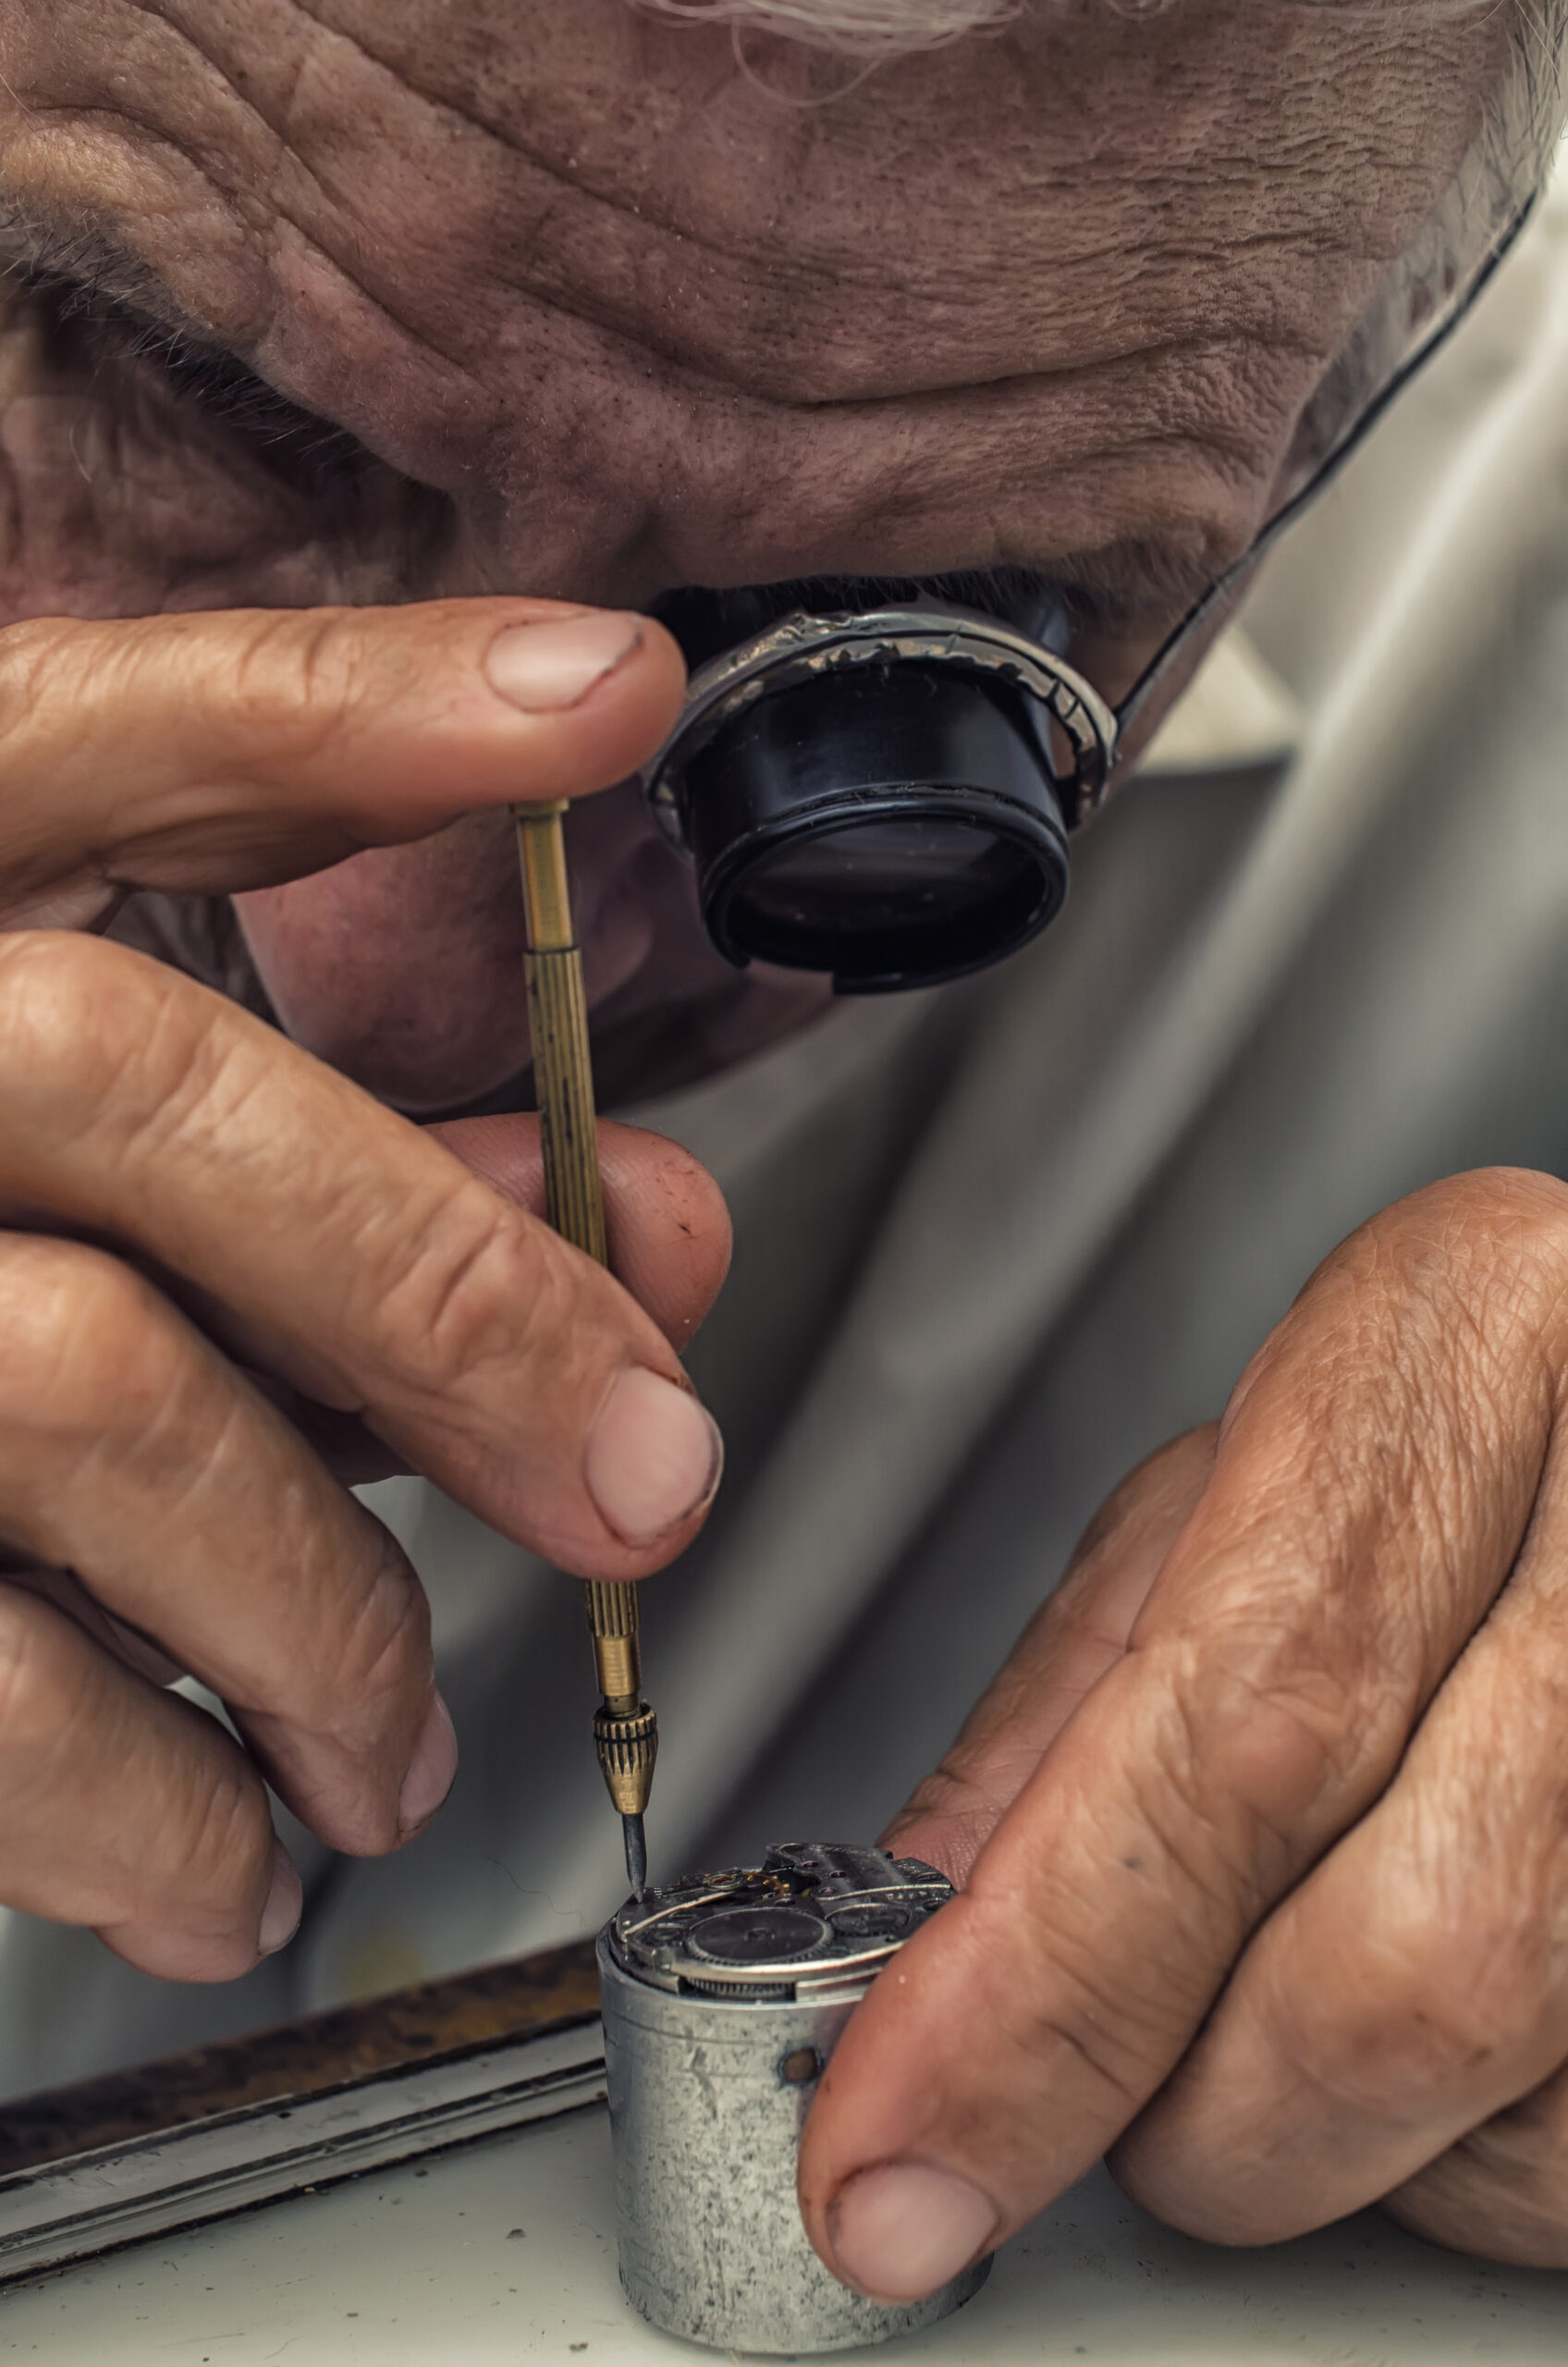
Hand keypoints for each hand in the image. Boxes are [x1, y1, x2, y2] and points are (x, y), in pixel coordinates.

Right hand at [0, 597, 728, 1981]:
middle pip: (139, 1081)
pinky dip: (149, 1811)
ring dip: (321, 1611)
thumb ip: (331, 1161)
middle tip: (642, 1474)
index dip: (352, 700)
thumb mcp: (54, 1176)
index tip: (606, 695)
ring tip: (391, 1745)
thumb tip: (638, 1232)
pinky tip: (223, 1860)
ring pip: (84, 1393)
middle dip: (446, 1288)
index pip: (96, 729)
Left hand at [800, 1169, 1567, 2288]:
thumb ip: (1079, 1681)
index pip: (1252, 1724)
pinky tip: (1443, 2007)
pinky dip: (1465, 2147)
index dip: (1053, 1974)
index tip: (900, 2134)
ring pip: (1511, 2111)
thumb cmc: (1472, 1389)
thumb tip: (932, 1928)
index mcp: (1476, 1340)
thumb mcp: (1246, 1460)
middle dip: (1180, 2099)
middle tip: (1073, 2076)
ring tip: (1290, 1955)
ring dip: (1331, 2128)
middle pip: (1403, 1966)